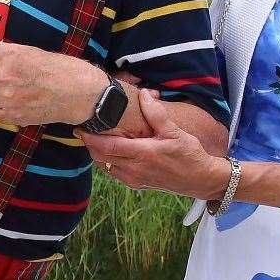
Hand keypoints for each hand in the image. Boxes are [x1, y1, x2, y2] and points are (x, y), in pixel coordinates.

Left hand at [0, 32, 109, 125]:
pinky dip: (8, 111)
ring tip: (24, 94)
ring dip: (0, 97)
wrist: (81, 93)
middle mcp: (3, 74)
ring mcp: (6, 97)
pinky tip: (26, 105)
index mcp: (9, 54)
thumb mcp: (33, 54)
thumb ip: (11, 59)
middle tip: (18, 81)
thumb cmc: (62, 69)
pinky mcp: (12, 115)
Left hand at [79, 88, 230, 198]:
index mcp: (142, 154)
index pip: (106, 147)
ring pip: (105, 166)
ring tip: (95, 138)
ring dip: (98, 153)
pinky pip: (114, 173)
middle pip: (100, 157)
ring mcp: (133, 178)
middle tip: (83, 129)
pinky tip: (111, 150)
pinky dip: (107, 162)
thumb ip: (156, 114)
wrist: (199, 179)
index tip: (80, 127)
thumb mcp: (175, 131)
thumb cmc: (189, 154)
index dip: (90, 138)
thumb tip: (143, 95)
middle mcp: (134, 169)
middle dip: (89, 144)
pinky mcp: (135, 184)